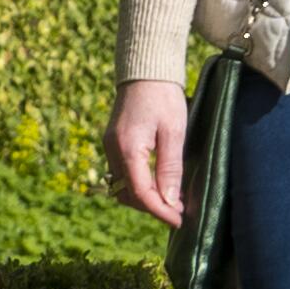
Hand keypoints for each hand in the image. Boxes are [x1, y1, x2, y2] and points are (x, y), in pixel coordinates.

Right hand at [104, 76, 193, 228]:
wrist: (145, 69)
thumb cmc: (163, 96)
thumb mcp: (174, 132)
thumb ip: (170, 168)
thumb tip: (170, 201)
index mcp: (127, 149)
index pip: (141, 193)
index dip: (160, 211)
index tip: (179, 220)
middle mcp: (112, 150)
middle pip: (128, 194)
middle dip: (152, 207)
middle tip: (179, 211)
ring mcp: (110, 145)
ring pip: (122, 186)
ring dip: (144, 197)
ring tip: (171, 200)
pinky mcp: (113, 141)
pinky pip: (122, 173)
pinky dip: (138, 184)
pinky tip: (158, 183)